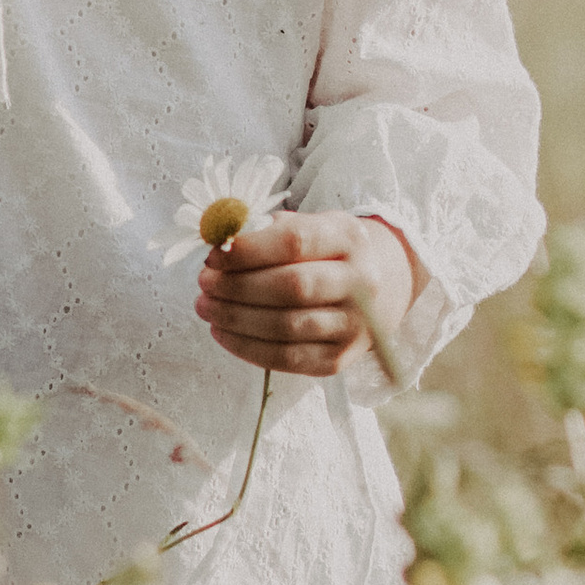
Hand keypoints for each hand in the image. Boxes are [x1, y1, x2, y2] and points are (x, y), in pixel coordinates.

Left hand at [195, 210, 421, 380]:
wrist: (380, 287)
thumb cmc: (328, 251)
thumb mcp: (310, 225)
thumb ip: (267, 230)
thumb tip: (219, 244)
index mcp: (349, 238)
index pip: (295, 242)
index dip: (248, 250)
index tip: (212, 254)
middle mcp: (361, 283)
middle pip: (292, 287)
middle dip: (238, 287)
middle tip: (203, 283)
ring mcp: (354, 326)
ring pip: (286, 327)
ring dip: (235, 319)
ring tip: (206, 307)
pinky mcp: (340, 360)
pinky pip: (287, 359)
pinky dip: (247, 348)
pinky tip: (222, 333)